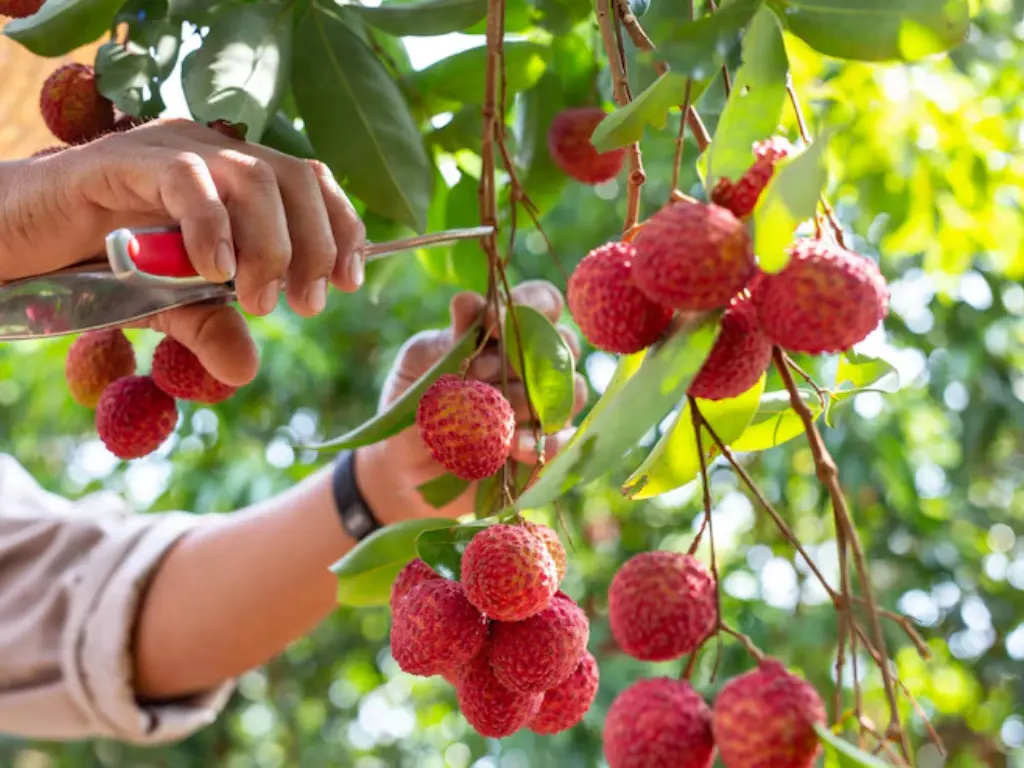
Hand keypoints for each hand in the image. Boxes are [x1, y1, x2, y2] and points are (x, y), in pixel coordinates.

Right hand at [0, 118, 365, 387]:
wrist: (7, 239)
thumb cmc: (90, 264)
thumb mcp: (161, 307)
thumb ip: (206, 327)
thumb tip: (245, 370)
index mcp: (230, 177)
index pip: (309, 181)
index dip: (342, 227)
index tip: (350, 282)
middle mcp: (207, 153)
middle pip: (294, 178)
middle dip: (316, 244)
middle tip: (307, 304)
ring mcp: (166, 151)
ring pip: (252, 177)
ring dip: (271, 244)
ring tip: (259, 299)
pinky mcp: (120, 162)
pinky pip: (184, 179)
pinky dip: (212, 227)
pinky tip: (214, 271)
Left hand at [354, 280, 588, 524]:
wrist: (407, 470)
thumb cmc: (416, 406)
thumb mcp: (419, 367)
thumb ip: (447, 338)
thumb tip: (468, 302)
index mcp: (507, 333)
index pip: (542, 301)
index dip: (530, 305)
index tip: (493, 323)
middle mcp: (535, 365)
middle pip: (565, 344)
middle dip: (523, 358)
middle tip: (480, 377)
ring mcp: (547, 406)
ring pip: (570, 390)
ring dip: (528, 402)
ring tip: (490, 419)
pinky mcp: (549, 447)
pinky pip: (566, 438)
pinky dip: (542, 442)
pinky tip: (513, 448)